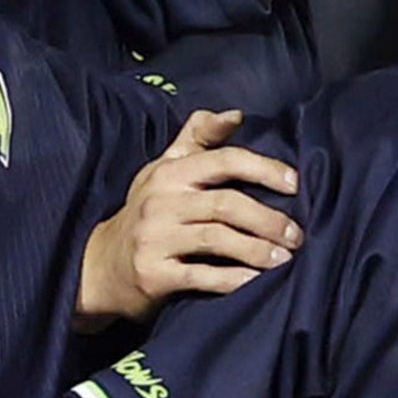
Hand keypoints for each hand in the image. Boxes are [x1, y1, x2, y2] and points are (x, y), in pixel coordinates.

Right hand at [74, 109, 302, 328]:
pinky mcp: (153, 274)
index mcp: (171, 172)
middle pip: (226, 203)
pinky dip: (233, 280)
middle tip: (297, 235)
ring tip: (284, 259)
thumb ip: (199, 138)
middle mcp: (161, 201)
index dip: (263, 169)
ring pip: (218, 239)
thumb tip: (237, 114)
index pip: (224, 160)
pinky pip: (202, 277)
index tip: (295, 184)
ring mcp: (155, 238)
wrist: (100, 265)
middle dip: (268, 219)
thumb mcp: (165, 168)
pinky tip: (255, 282)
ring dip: (258, 250)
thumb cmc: (146, 211)